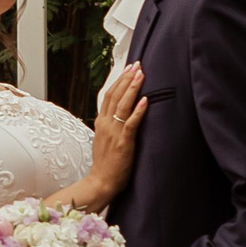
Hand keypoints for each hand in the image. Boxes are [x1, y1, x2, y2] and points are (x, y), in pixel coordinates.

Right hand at [83, 65, 149, 204]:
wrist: (101, 181)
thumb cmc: (106, 163)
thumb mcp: (104, 139)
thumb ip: (110, 125)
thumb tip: (119, 114)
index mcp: (101, 122)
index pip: (108, 95)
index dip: (118, 80)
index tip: (128, 68)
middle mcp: (105, 124)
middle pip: (115, 95)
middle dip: (126, 78)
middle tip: (137, 65)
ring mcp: (113, 133)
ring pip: (122, 105)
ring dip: (132, 88)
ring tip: (140, 75)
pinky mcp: (122, 143)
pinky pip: (130, 124)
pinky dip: (137, 111)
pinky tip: (144, 100)